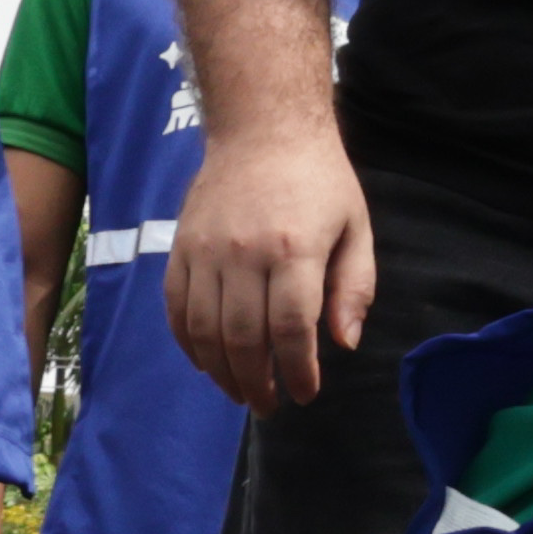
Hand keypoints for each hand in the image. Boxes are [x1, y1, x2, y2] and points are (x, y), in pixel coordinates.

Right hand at [170, 125, 376, 411]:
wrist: (263, 128)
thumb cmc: (320, 181)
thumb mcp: (356, 228)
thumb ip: (353, 287)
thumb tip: (343, 343)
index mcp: (294, 249)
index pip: (291, 328)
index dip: (297, 371)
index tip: (305, 393)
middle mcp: (244, 252)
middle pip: (243, 338)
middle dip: (257, 383)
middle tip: (270, 405)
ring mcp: (205, 250)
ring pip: (204, 329)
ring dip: (220, 372)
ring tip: (240, 392)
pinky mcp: (181, 246)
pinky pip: (176, 306)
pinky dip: (187, 342)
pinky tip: (205, 363)